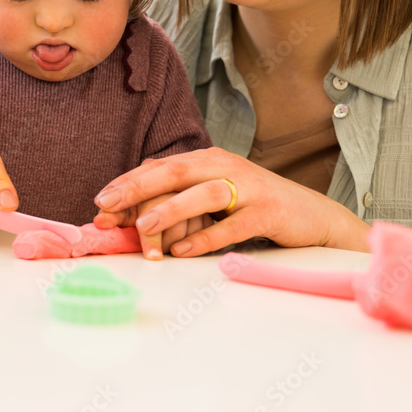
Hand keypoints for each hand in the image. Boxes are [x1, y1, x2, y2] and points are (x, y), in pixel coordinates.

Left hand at [93, 147, 369, 256]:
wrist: (311, 216)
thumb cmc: (255, 207)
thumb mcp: (215, 197)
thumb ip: (180, 199)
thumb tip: (134, 213)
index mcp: (209, 160)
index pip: (160, 167)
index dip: (128, 183)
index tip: (100, 202)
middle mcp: (226, 167)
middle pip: (175, 172)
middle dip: (137, 188)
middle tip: (108, 206)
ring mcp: (249, 188)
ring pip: (204, 194)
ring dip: (171, 210)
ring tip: (143, 226)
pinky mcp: (268, 212)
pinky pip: (233, 225)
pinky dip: (206, 239)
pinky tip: (183, 251)